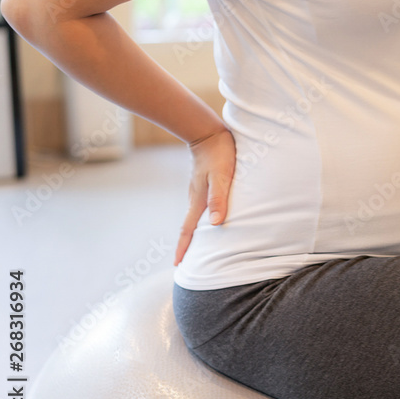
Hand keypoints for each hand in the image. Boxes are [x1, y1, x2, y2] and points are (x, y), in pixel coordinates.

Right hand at [174, 128, 236, 265]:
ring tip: (197, 247)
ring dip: (194, 233)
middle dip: (186, 245)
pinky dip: (201, 220)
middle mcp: (196, 198)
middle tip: (185, 263)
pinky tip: (209, 221)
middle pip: (189, 227)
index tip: (177, 265)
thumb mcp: (222, 177)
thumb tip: (216, 224)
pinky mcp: (203, 185)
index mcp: (198, 200)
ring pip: (195, 218)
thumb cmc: (220, 154)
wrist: (209, 133)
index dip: (183, 248)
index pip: (188, 230)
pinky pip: (201, 208)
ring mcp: (198, 191)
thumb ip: (219, 199)